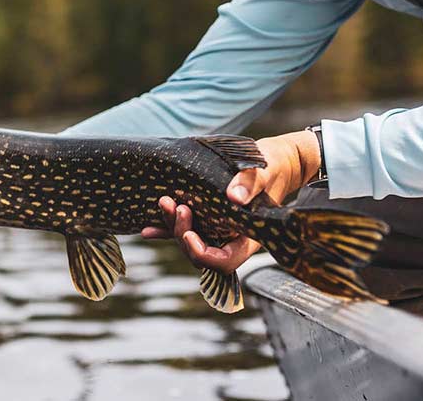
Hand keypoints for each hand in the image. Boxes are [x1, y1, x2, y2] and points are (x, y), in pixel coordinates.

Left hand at [141, 131, 319, 273]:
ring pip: (190, 239)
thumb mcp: (264, 171)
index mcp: (248, 238)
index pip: (223, 262)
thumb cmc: (274, 167)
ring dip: (172, 226)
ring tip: (164, 202)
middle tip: (178, 206)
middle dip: (182, 234)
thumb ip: (251, 183)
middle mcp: (230, 238)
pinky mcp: (207, 217)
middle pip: (200, 252)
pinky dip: (166, 228)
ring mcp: (217, 229)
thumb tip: (234, 197)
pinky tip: (148, 228)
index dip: (203, 254)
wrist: (274, 161)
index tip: (190, 235)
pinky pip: (185, 227)